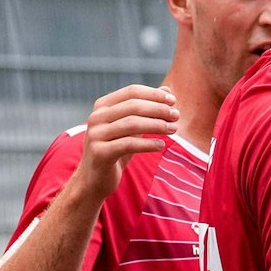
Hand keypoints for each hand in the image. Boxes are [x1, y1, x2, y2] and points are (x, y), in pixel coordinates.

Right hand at [70, 85, 177, 199]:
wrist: (94, 179)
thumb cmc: (116, 149)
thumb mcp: (131, 127)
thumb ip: (146, 109)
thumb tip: (167, 90)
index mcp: (102, 106)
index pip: (132, 92)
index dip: (154, 94)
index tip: (173, 100)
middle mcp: (96, 117)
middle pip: (133, 106)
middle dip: (158, 109)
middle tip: (176, 115)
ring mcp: (96, 134)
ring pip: (132, 124)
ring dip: (157, 125)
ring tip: (173, 129)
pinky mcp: (100, 153)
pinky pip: (129, 144)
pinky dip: (148, 143)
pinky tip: (161, 145)